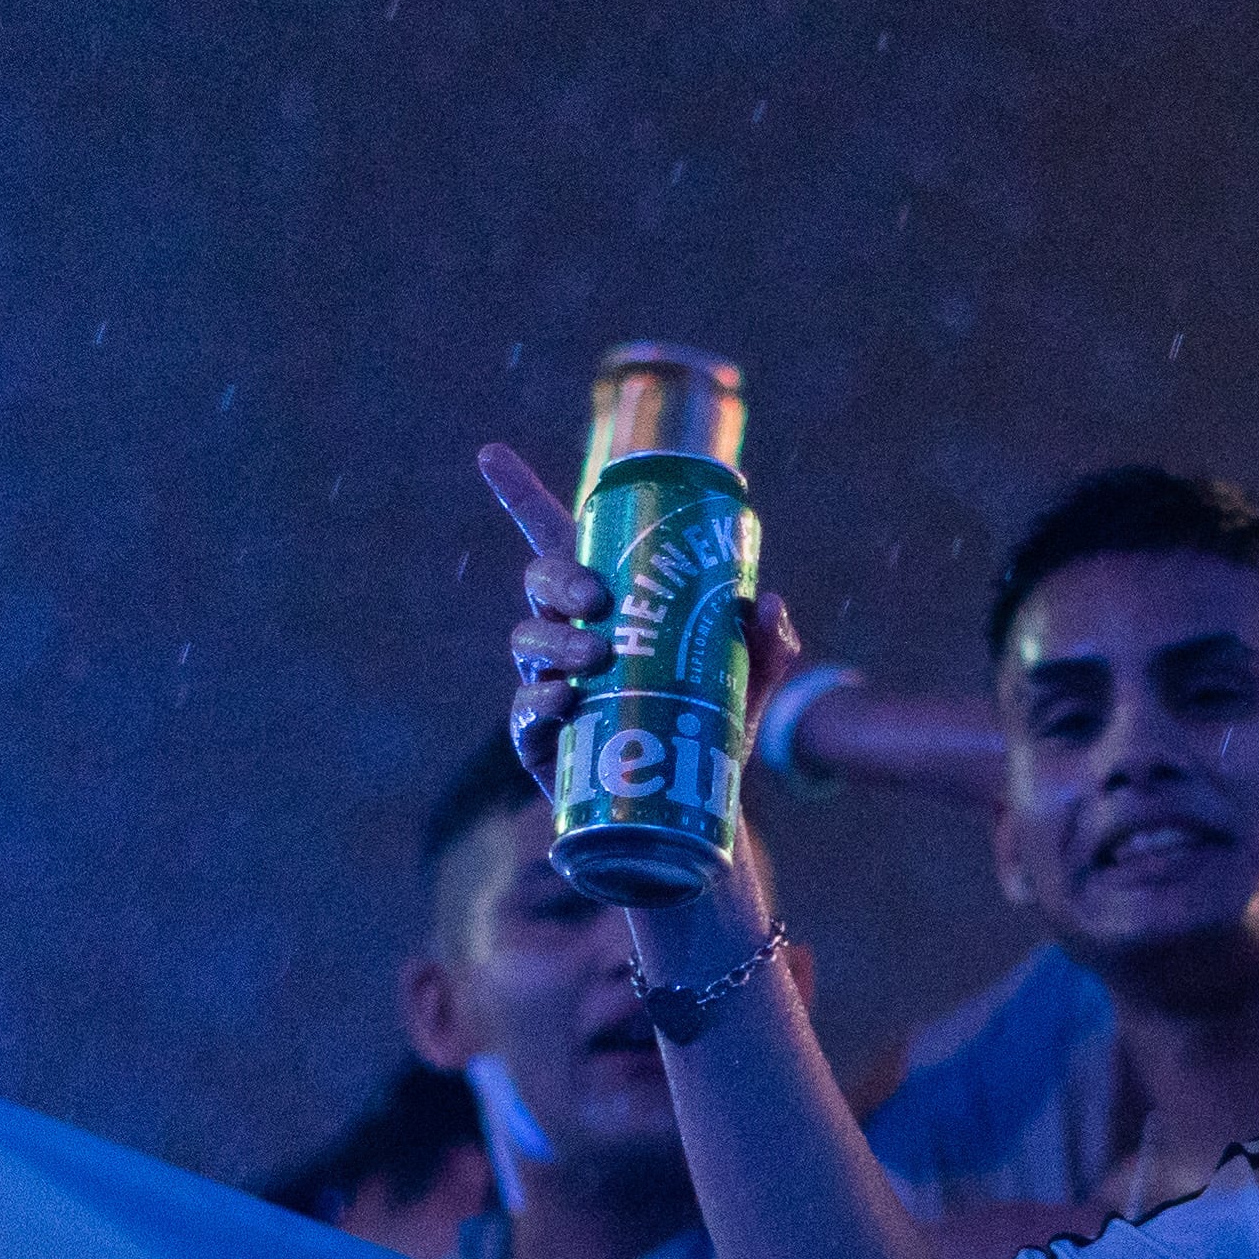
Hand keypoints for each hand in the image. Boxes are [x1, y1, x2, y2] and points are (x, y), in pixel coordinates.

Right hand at [477, 442, 803, 790]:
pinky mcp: (541, 738)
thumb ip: (768, 642)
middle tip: (597, 599)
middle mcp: (570, 633)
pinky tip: (564, 700)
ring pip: (528, 641)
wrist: (694, 805)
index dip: (519, 494)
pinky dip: (540, 701)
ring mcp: (550, 683)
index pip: (556, 538)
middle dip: (560, 580)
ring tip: (596, 658)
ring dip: (556, 641)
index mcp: (608, 601)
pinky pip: (525, 711)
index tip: (490, 454)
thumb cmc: (713, 726)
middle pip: (540, 582)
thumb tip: (766, 604)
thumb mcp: (750, 680)